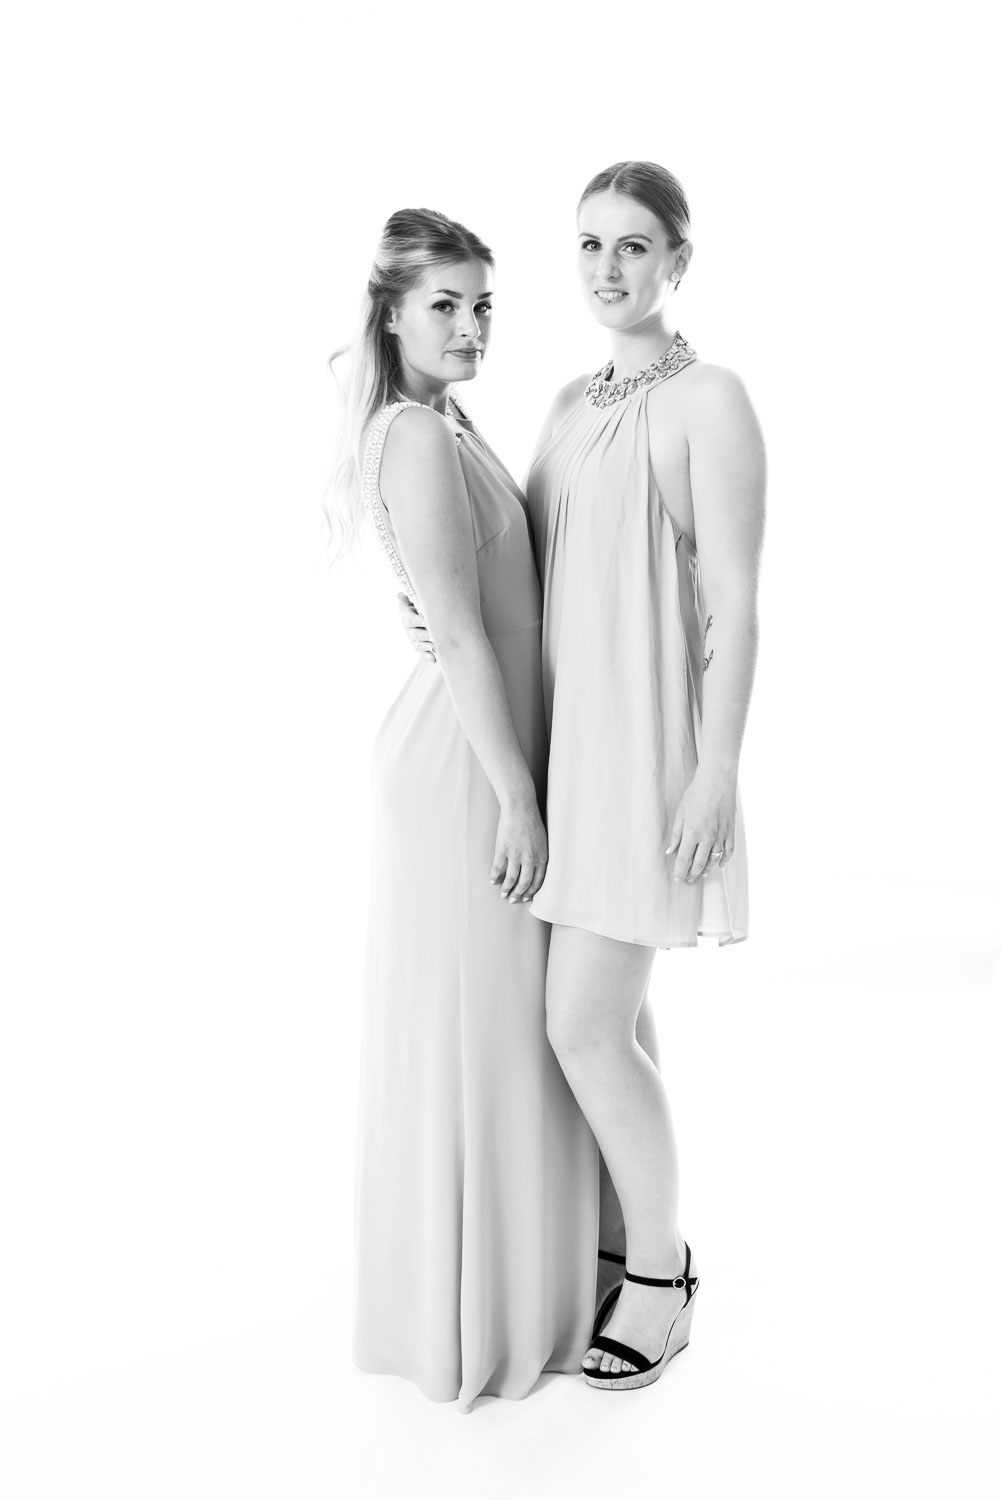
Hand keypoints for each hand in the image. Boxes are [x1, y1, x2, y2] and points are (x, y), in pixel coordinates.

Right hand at [396, 592, 436, 661]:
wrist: (419, 611)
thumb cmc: (417, 602)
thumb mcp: (411, 598)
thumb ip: (406, 597)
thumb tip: (400, 595)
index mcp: (406, 617)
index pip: (410, 620)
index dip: (418, 621)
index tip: (425, 621)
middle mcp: (409, 630)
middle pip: (415, 634)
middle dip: (424, 635)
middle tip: (433, 635)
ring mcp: (413, 639)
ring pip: (419, 645)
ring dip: (426, 647)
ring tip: (435, 647)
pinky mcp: (419, 646)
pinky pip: (421, 653)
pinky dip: (427, 657)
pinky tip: (434, 659)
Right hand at [490, 800, 547, 903]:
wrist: (520, 808)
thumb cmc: (532, 821)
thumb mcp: (542, 841)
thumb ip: (539, 855)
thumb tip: (533, 867)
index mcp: (542, 857)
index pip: (538, 881)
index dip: (531, 891)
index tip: (526, 897)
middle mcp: (530, 859)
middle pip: (524, 883)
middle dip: (518, 894)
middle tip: (512, 899)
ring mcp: (516, 855)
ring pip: (511, 879)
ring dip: (506, 889)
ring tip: (502, 894)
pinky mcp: (503, 850)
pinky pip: (498, 868)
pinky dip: (494, 876)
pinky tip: (492, 880)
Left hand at [665, 767, 736, 882]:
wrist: (717, 781)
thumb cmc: (696, 794)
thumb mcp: (680, 813)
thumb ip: (676, 835)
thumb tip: (670, 851)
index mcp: (692, 833)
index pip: (684, 860)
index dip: (680, 872)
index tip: (677, 879)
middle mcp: (707, 837)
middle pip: (699, 863)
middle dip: (692, 874)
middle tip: (688, 880)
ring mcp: (721, 835)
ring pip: (714, 860)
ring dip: (707, 869)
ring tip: (701, 874)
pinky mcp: (731, 831)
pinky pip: (729, 852)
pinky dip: (724, 861)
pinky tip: (720, 865)